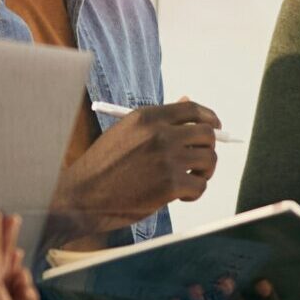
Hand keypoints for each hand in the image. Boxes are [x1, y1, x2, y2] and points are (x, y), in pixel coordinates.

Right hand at [50, 100, 220, 239]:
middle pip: (206, 134)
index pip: (192, 109)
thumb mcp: (126, 133)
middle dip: (208, 149)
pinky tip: (179, 197)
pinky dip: (194, 193)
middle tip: (200, 162)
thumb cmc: (102, 167)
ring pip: (209, 160)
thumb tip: (188, 103)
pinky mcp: (171, 185)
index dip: (209, 118)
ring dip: (204, 172)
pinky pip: (200, 186)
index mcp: (147, 117)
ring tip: (188, 180)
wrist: (84, 196)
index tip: (215, 127)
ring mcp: (167, 159)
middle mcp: (160, 134)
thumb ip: (158, 122)